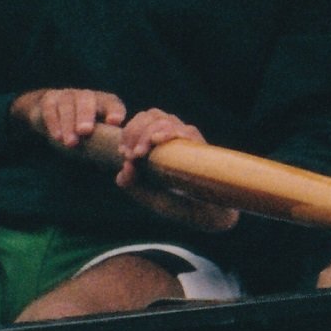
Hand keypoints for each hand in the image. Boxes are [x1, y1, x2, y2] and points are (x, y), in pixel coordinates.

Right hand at [10, 87, 126, 156]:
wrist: (49, 114)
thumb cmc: (81, 129)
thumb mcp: (95, 136)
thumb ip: (107, 148)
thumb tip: (123, 169)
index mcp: (103, 103)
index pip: (112, 103)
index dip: (115, 110)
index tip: (115, 122)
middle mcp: (86, 96)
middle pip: (87, 99)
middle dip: (86, 115)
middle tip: (85, 131)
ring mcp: (67, 96)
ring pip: (68, 104)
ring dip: (69, 123)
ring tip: (70, 142)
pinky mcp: (49, 100)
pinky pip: (51, 108)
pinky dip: (54, 122)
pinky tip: (57, 137)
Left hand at [112, 108, 238, 232]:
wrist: (207, 215)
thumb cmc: (178, 206)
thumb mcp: (149, 197)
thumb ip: (133, 185)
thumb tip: (124, 167)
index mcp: (159, 145)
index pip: (142, 121)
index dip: (129, 132)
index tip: (124, 153)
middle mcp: (173, 138)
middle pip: (151, 115)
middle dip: (136, 132)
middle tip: (132, 154)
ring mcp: (187, 141)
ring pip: (165, 120)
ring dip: (148, 132)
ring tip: (142, 153)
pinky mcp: (200, 147)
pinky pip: (186, 131)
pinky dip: (170, 132)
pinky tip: (158, 140)